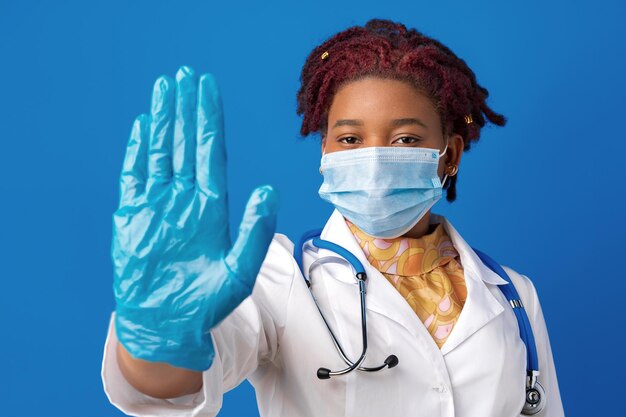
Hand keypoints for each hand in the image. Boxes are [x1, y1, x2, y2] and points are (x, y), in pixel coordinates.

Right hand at [112, 66, 278, 370]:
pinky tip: (143, 127)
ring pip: (160, 152)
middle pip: (186, 144)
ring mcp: (157, 205)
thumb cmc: (205, 304)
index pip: (211, 153)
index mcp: (211, 207)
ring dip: (163, 121)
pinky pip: (134, 177)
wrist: (166, 325)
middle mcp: (185, 199)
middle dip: (187, 110)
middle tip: (187, 76)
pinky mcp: (133, 217)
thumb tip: (270, 189)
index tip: (209, 90)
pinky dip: (136, 152)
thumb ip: (255, 230)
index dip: (210, 120)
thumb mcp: (239, 270)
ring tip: (165, 88)